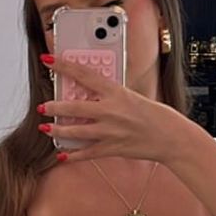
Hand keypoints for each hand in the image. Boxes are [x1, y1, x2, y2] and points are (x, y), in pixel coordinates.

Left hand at [38, 53, 199, 166]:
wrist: (171, 137)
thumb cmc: (156, 115)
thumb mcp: (133, 97)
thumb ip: (112, 96)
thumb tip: (92, 94)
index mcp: (116, 92)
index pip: (84, 75)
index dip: (64, 66)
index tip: (49, 59)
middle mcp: (111, 111)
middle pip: (75, 106)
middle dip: (55, 107)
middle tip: (43, 106)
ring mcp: (110, 131)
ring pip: (76, 131)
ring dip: (58, 130)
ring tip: (45, 128)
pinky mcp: (112, 148)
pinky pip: (87, 153)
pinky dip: (73, 155)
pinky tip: (62, 155)